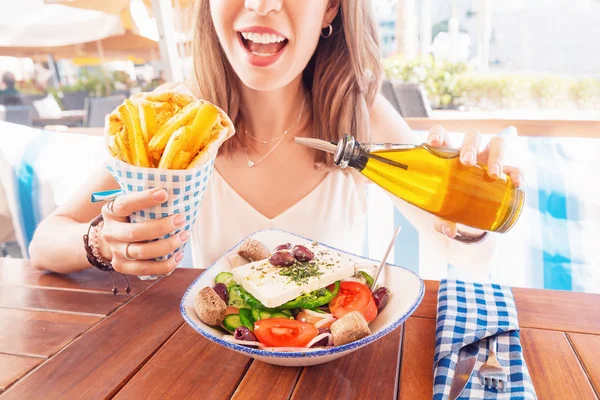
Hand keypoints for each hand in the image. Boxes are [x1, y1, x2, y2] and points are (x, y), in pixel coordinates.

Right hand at [99, 188, 188, 274]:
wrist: (112, 240)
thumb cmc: (131, 217)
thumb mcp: (132, 204)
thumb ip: (146, 198)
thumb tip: (176, 189)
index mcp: (111, 212)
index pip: (124, 204)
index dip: (143, 199)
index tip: (164, 194)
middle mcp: (110, 232)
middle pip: (135, 232)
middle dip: (161, 227)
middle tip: (181, 219)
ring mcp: (115, 251)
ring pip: (141, 252)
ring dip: (167, 246)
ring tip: (184, 236)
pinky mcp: (122, 266)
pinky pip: (145, 269)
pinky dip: (164, 265)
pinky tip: (178, 255)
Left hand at [425, 125, 524, 239]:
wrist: (470, 222)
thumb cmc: (449, 208)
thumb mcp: (442, 215)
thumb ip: (441, 221)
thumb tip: (449, 229)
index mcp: (447, 157)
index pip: (442, 136)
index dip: (438, 134)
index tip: (434, 144)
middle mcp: (469, 155)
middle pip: (472, 137)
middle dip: (470, 146)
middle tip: (466, 162)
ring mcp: (488, 162)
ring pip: (497, 144)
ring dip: (496, 155)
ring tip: (493, 173)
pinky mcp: (505, 175)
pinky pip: (515, 169)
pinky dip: (518, 173)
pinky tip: (517, 182)